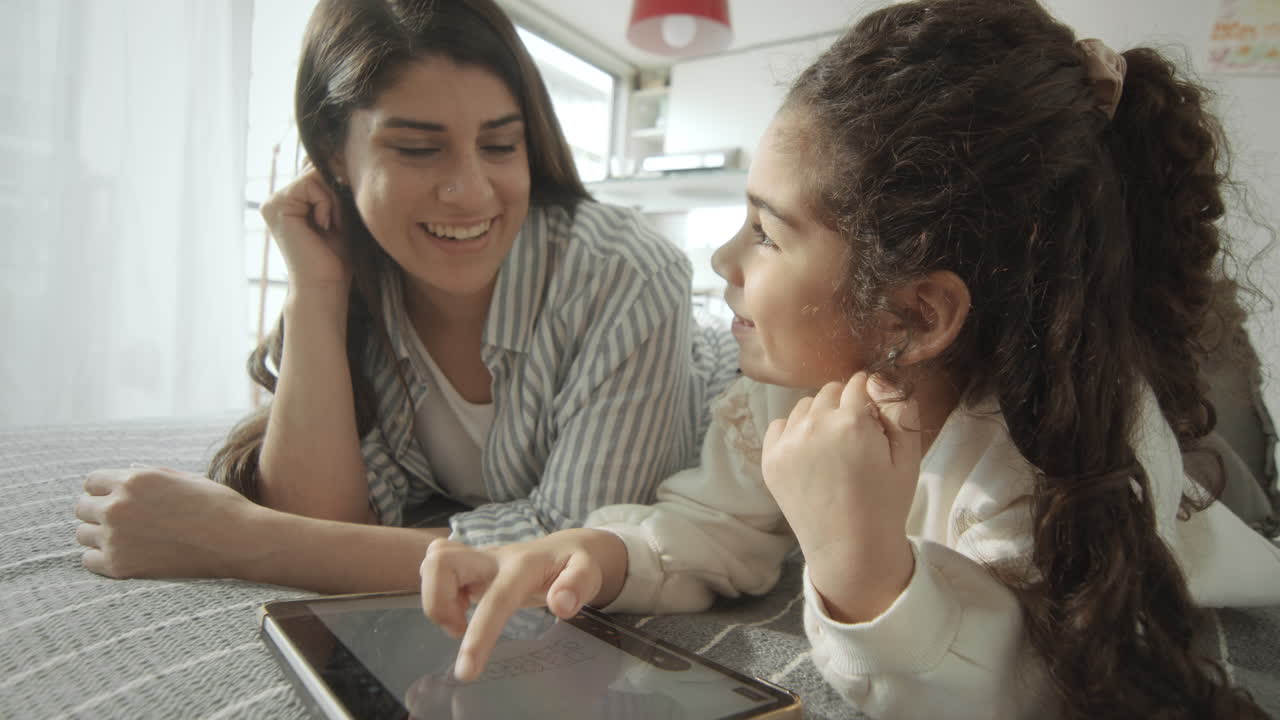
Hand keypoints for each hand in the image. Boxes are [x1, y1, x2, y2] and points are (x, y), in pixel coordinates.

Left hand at [73, 466, 260, 578]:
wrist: (238, 541)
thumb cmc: (218, 506)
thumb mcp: (185, 479)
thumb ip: (150, 474)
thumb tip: (125, 471)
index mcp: (135, 479)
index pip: (92, 482)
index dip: (104, 491)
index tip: (117, 500)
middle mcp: (119, 505)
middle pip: (81, 507)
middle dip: (97, 512)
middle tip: (121, 522)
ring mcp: (116, 536)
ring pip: (82, 534)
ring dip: (98, 535)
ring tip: (125, 540)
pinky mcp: (119, 566)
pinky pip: (88, 560)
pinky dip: (102, 559)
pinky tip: (125, 556)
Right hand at [259, 166, 349, 292]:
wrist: (327, 285)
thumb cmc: (339, 257)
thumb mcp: (342, 214)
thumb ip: (335, 187)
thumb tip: (340, 153)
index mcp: (293, 200)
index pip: (320, 170)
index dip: (339, 185)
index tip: (343, 216)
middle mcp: (279, 198)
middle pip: (318, 169)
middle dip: (338, 192)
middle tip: (338, 224)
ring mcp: (274, 201)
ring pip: (316, 175)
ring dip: (334, 200)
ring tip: (332, 226)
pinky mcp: (275, 205)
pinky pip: (310, 183)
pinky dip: (325, 203)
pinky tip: (323, 226)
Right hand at [419, 529, 622, 682]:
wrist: (564, 546)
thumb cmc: (575, 564)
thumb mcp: (588, 572)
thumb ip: (578, 585)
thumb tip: (562, 606)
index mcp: (522, 566)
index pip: (495, 599)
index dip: (478, 635)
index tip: (466, 672)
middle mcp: (492, 558)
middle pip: (441, 562)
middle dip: (436, 603)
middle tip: (458, 629)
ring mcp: (476, 559)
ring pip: (432, 562)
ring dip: (435, 599)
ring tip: (459, 620)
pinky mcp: (467, 564)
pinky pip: (434, 569)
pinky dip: (436, 593)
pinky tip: (459, 608)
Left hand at [761, 372, 920, 620]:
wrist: (850, 550)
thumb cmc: (885, 504)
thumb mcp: (908, 456)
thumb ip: (898, 409)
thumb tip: (877, 378)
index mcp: (851, 421)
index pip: (859, 383)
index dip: (870, 399)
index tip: (874, 420)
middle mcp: (814, 426)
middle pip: (830, 391)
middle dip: (845, 406)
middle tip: (856, 440)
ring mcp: (787, 443)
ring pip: (805, 406)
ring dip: (819, 417)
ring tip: (834, 452)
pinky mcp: (770, 460)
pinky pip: (780, 425)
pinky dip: (794, 433)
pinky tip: (811, 457)